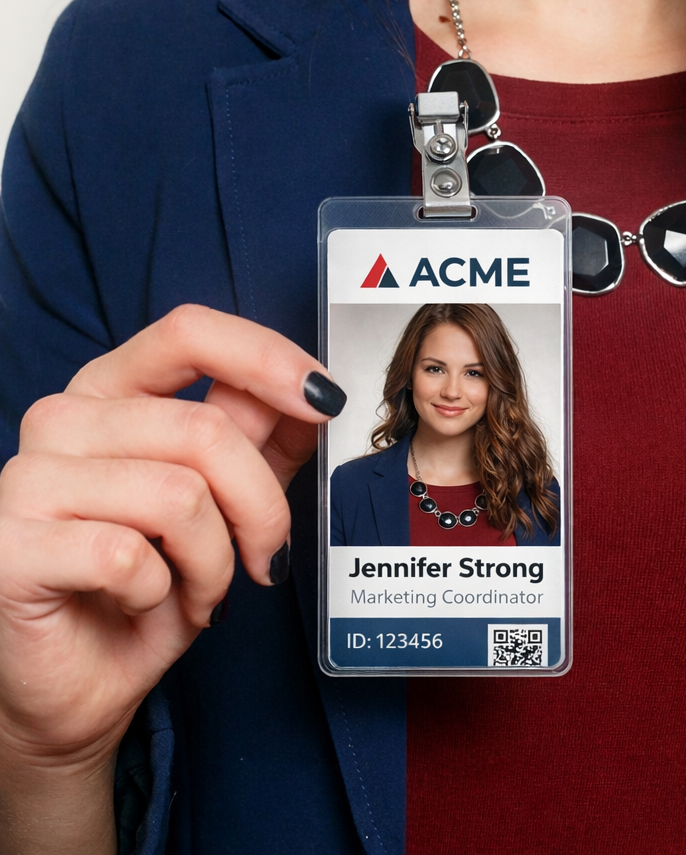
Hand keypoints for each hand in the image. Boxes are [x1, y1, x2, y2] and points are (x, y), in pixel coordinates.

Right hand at [0, 305, 344, 853]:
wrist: (80, 683)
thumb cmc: (150, 586)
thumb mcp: (224, 503)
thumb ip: (261, 439)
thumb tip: (314, 392)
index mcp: (110, 392)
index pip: (188, 332)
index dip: (266, 358)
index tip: (324, 399)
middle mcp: (62, 421)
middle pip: (204, 430)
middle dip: (260, 507)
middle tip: (265, 555)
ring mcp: (26, 480)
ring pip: (178, 495)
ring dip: (215, 561)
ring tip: (199, 588)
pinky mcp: (11, 548)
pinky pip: (131, 556)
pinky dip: (165, 594)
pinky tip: (145, 604)